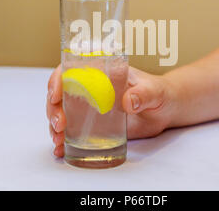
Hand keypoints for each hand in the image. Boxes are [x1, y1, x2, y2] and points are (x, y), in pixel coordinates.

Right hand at [46, 65, 175, 156]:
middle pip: (60, 93)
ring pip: (62, 112)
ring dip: (54, 125)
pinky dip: (63, 139)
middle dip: (53, 109)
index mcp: (101, 72)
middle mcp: (90, 87)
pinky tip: (61, 149)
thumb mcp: (154, 91)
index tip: (55, 95)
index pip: (71, 69)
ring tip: (58, 140)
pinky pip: (72, 129)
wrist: (165, 110)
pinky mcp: (93, 124)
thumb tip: (128, 102)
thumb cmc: (159, 93)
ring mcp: (89, 107)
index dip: (57, 80)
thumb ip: (143, 94)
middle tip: (59, 125)